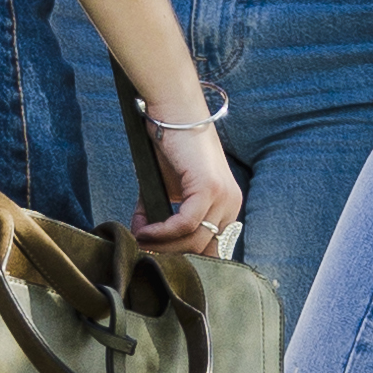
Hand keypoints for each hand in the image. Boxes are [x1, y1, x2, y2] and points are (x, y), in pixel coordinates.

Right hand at [135, 105, 242, 257]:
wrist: (174, 113)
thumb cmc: (171, 146)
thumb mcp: (169, 189)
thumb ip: (160, 216)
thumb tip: (141, 239)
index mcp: (227, 206)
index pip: (213, 249)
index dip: (186, 259)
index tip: (159, 259)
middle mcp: (232, 204)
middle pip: (204, 250)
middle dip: (172, 256)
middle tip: (144, 252)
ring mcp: (224, 197)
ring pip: (194, 241)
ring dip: (163, 245)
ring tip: (140, 240)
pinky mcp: (210, 189)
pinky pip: (185, 224)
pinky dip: (162, 231)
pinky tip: (144, 230)